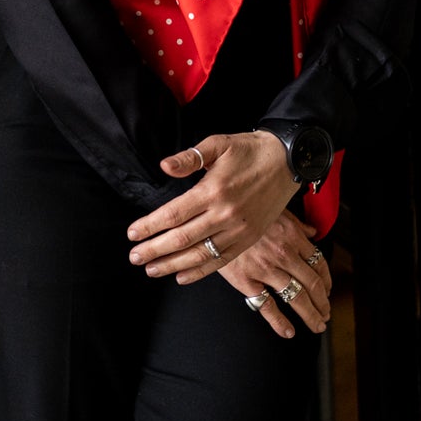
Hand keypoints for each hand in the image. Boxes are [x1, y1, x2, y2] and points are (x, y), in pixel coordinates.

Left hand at [126, 130, 297, 283]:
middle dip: (155, 249)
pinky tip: (181, 276)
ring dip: (173, 264)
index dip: (150, 225)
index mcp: (214, 190)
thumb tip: (164, 166)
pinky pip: (222, 260)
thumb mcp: (219, 143)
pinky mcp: (249, 239)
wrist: (288, 161)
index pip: (174, 214)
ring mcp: (239, 230)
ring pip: (200, 254)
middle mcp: (225, 214)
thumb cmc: (250, 150)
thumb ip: (190, 157)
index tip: (132, 233)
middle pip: (182, 238)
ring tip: (151, 270)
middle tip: (134, 257)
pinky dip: (201, 271)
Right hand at [219, 211, 332, 337]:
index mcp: (291, 235)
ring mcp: (266, 269)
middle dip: (322, 303)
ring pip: (297, 297)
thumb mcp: (274, 210)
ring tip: (316, 324)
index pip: (318, 263)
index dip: (327, 281)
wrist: (211, 217)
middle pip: (312, 284)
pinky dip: (280, 322)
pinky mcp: (246, 281)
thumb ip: (296, 223)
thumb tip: (312, 232)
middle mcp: (283, 253)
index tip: (327, 291)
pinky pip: (267, 305)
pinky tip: (288, 331)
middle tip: (325, 314)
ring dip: (311, 314)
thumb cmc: (243, 212)